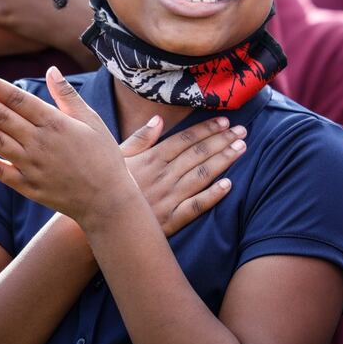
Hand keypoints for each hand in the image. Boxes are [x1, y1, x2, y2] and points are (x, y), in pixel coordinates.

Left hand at [0, 67, 139, 224]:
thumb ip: (68, 95)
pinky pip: (0, 172)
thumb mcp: (91, 120)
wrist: (107, 200)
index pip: (18, 100)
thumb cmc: (103, 156)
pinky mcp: (27, 187)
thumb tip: (51, 70)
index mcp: (56, 123)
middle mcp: (40, 143)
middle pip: (2, 118)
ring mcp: (32, 166)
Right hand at [119, 115, 245, 235]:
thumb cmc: (107, 187)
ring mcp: (167, 198)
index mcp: (151, 159)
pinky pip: (195, 206)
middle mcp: (162, 176)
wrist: (100, 224)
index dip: (206, 129)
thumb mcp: (118, 157)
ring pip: (201, 175)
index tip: (224, 122)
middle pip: (197, 154)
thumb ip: (140, 138)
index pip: (184, 139)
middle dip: (222, 141)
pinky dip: (212, 195)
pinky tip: (228, 185)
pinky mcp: (170, 220)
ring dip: (223, 161)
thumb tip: (158, 119)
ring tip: (241, 149)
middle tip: (242, 131)